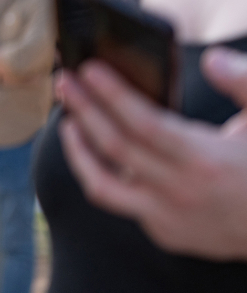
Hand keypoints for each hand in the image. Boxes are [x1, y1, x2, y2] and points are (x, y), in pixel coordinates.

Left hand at [58, 50, 246, 260]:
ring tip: (68, 120)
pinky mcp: (164, 233)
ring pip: (102, 185)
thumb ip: (244, 83)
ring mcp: (169, 218)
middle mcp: (182, 193)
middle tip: (64, 82)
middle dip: (84, 109)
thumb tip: (211, 59)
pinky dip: (106, 174)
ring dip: (77, 150)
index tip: (89, 69)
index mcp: (207, 161)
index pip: (143, 123)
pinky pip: (123, 203)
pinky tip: (99, 152)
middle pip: (114, 147)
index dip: (112, 94)